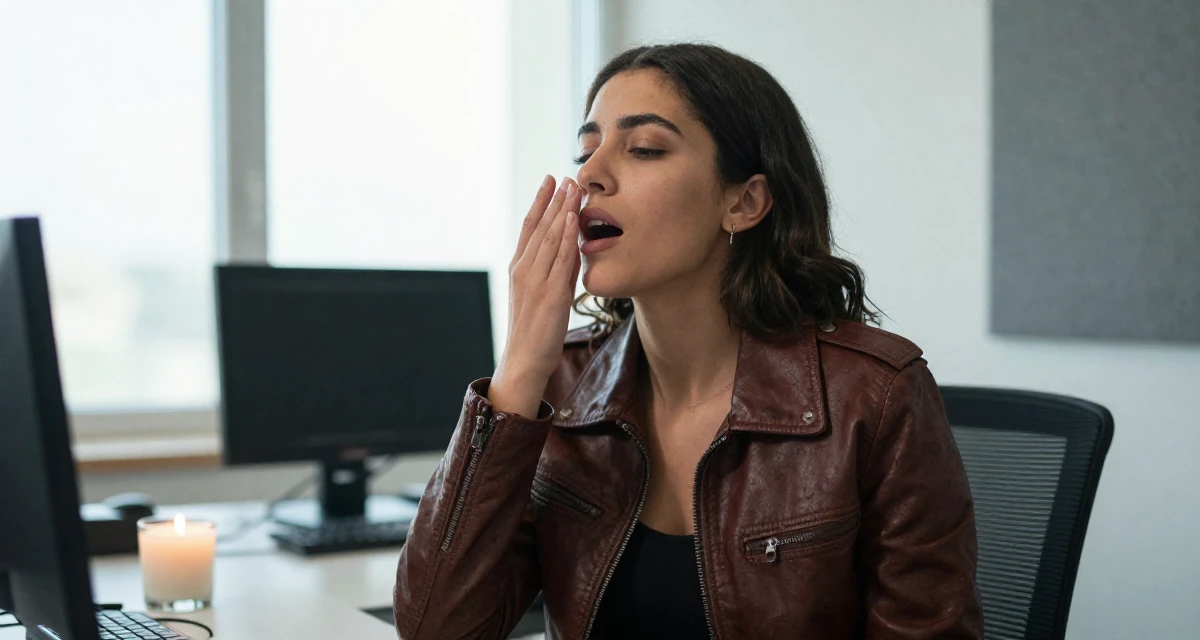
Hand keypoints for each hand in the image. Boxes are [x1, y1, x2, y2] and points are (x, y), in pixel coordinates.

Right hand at [489, 175, 583, 416]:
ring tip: (572, 187)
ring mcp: (536, 280)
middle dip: (554, 199)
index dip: (540, 202)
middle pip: (539, 226)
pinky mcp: (550, 294)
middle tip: (566, 175)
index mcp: (518, 268)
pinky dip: (566, 236)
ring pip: (549, 237)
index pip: (529, 227)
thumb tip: (571, 247)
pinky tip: (573, 218)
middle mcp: (523, 269)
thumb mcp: (542, 293)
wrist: (525, 360)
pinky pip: (560, 259)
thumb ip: (554, 270)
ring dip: (562, 210)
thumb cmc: (535, 330)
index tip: (549, 180)